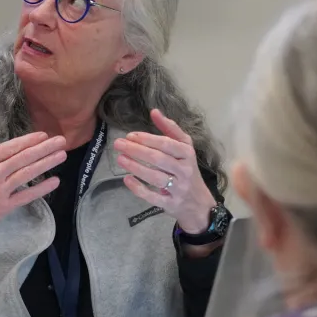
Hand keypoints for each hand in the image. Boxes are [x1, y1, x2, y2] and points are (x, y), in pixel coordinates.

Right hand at [0, 118, 67, 245]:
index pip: (10, 147)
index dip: (28, 140)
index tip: (43, 135)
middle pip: (23, 158)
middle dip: (44, 148)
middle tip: (61, 140)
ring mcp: (0, 191)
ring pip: (27, 174)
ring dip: (46, 163)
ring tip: (62, 155)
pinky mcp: (4, 207)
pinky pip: (26, 196)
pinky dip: (41, 189)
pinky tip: (55, 181)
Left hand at [115, 109, 217, 233]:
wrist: (198, 202)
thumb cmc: (186, 169)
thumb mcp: (184, 148)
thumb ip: (170, 130)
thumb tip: (154, 111)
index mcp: (187, 154)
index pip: (166, 144)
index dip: (147, 139)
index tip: (130, 135)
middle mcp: (184, 171)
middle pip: (158, 159)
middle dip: (137, 151)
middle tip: (118, 144)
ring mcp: (178, 189)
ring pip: (155, 177)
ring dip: (136, 167)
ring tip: (120, 158)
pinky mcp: (171, 204)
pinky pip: (153, 196)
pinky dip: (139, 188)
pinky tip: (127, 179)